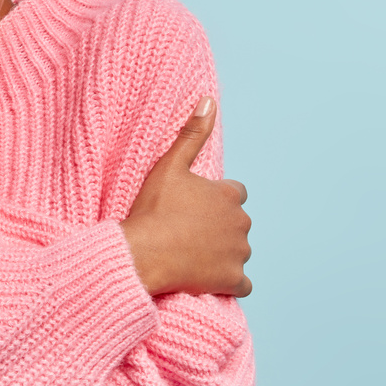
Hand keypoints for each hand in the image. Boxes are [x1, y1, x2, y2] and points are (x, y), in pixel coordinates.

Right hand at [118, 98, 252, 297]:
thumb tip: (209, 100)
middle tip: (188, 233)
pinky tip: (210, 280)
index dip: (215, 201)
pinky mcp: (233, 280)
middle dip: (220, 228)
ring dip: (224, 254)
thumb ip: (193, 134)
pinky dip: (230, 283)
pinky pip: (242, 284)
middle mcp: (241, 223)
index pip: (235, 194)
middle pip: (237, 224)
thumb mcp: (169, 166)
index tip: (193, 208)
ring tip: (192, 256)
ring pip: (239, 252)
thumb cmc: (153, 211)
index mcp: (229, 195)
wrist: (143, 254)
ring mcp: (239, 253)